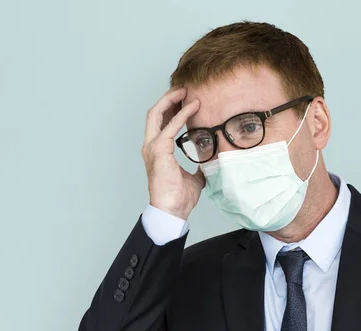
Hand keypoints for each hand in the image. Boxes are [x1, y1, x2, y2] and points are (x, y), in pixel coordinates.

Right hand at [142, 87, 203, 219]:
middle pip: (155, 113)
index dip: (171, 109)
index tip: (184, 99)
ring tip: (185, 91)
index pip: (160, 123)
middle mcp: (151, 146)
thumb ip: (199, 167)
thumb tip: (210, 162)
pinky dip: (182, 114)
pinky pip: (171, 126)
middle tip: (183, 89)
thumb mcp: (194, 178)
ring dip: (171, 100)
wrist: (172, 211)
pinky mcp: (159, 150)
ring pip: (157, 113)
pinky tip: (194, 106)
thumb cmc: (179, 197)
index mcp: (157, 151)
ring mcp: (153, 147)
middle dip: (167, 98)